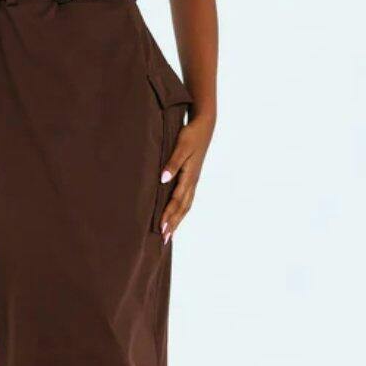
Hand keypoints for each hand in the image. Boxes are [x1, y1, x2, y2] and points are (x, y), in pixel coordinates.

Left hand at [160, 112, 214, 242]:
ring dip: (177, 220)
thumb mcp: (181, 146)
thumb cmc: (191, 134)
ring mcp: (194, 180)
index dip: (168, 216)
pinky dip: (181, 210)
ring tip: (170, 233)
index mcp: (189, 177)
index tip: (161, 229)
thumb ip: (172, 163)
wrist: (205, 125)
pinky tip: (177, 215)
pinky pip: (187, 199)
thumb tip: (163, 179)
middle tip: (164, 239)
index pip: (177, 201)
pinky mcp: (193, 177)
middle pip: (182, 208)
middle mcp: (192, 182)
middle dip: (173, 224)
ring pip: (186, 206)